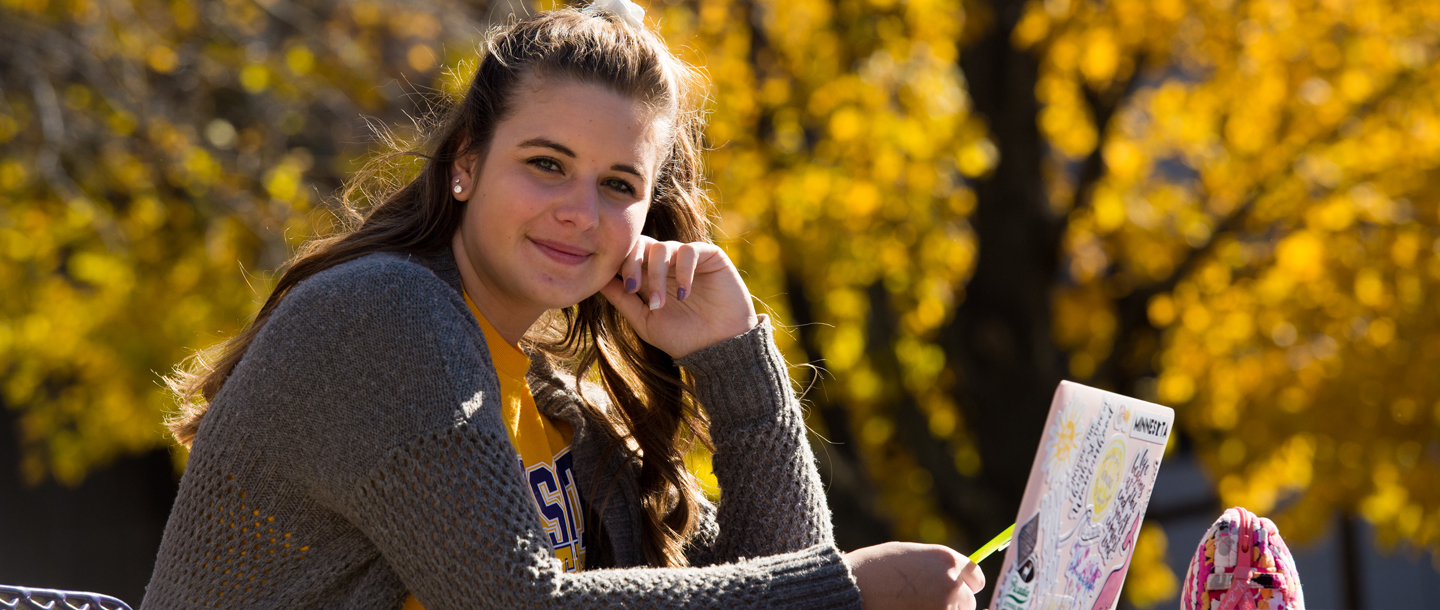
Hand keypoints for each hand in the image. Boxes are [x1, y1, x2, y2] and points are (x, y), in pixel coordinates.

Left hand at [598, 236, 758, 358]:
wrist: (719, 347)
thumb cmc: (682, 338)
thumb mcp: (644, 321)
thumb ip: (622, 300)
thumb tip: (596, 280)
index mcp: (649, 276)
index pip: (628, 256)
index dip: (622, 265)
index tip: (626, 289)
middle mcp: (667, 264)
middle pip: (641, 244)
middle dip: (634, 264)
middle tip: (635, 289)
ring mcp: (688, 258)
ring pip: (662, 248)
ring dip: (657, 275)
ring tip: (661, 303)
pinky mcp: (710, 256)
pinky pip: (689, 250)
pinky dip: (683, 270)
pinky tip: (683, 293)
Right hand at [844, 542, 984, 609]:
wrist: (854, 587)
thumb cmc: (875, 568)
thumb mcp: (911, 555)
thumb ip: (937, 566)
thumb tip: (956, 580)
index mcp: (948, 560)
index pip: (976, 578)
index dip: (966, 585)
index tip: (955, 591)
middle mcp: (952, 583)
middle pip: (968, 601)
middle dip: (953, 603)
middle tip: (928, 602)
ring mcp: (944, 607)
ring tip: (915, 606)